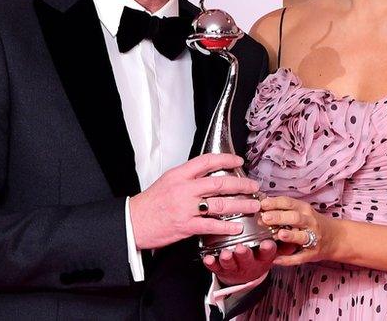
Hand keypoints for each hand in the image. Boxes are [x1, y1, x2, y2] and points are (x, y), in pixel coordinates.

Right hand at [129, 153, 261, 249]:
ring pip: (220, 204)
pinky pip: (211, 225)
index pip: (207, 161)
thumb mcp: (167, 181)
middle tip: (254, 186)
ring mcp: (185, 208)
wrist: (133, 222)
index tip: (239, 162)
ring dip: (240, 205)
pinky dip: (226, 227)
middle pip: (219, 183)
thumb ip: (187, 177)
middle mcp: (184, 189)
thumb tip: (207, 174)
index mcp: (179, 175)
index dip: (226, 160)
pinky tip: (237, 227)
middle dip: (241, 185)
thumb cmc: (149, 204)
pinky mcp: (185, 226)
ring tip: (253, 205)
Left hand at [203, 240, 277, 285]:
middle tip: (241, 248)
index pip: (267, 253)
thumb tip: (293, 235)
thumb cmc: (258, 256)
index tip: (268, 243)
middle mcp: (249, 263)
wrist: (244, 277)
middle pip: (247, 260)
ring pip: (230, 264)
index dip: (267, 249)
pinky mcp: (221, 270)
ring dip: (227, 259)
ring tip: (225, 253)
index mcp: (262, 258)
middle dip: (244, 254)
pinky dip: (211, 263)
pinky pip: (215, 268)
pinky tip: (207, 258)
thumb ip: (282, 244)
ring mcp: (234, 267)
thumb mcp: (271, 252)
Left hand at [260, 196, 338, 266]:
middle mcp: (310, 222)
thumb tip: (261, 205)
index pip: (288, 203)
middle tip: (265, 218)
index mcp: (304, 209)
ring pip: (301, 236)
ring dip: (290, 236)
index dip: (275, 203)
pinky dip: (288, 260)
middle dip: (280, 217)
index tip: (261, 204)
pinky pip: (299, 257)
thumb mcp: (302, 211)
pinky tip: (276, 260)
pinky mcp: (312, 254)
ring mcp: (312, 238)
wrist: (336, 238)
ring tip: (279, 235)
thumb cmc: (312, 223)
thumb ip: (284, 209)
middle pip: (294, 218)